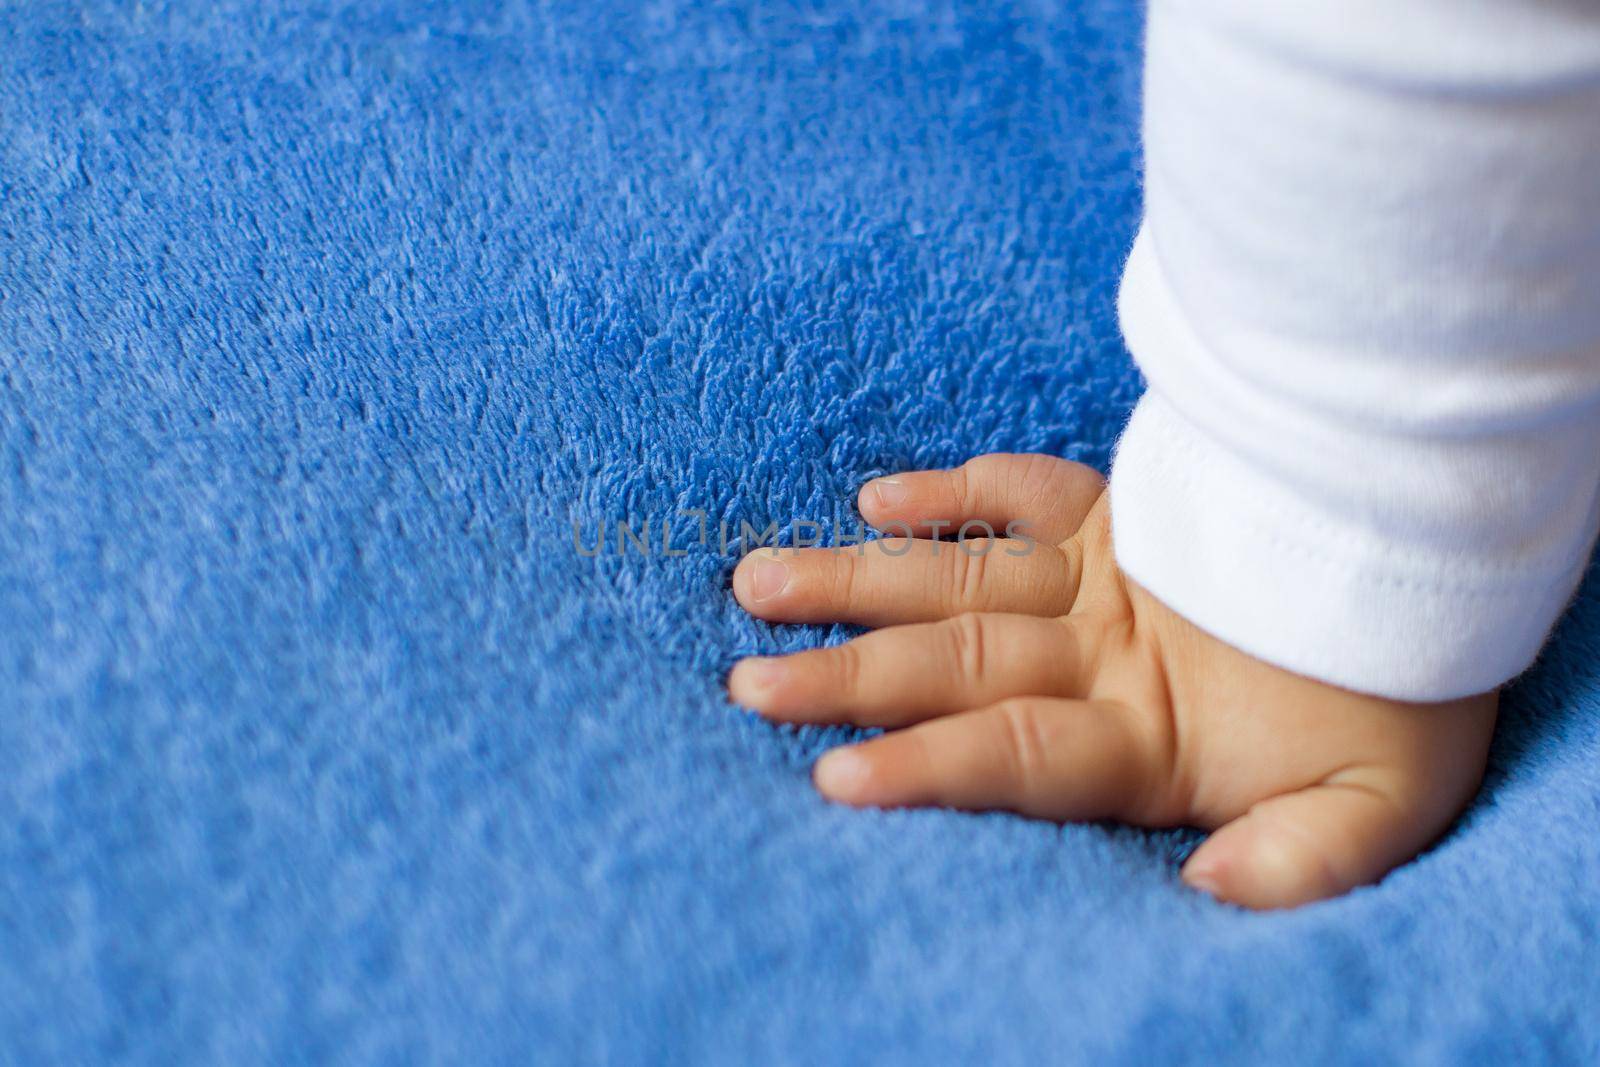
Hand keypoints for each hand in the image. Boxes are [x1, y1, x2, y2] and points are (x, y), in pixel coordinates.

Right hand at [728, 454, 1495, 908]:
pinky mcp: (1113, 514)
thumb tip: (1206, 892)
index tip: (833, 777)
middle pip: (954, 663)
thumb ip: (1298, 859)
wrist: (1424, 559)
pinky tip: (877, 498)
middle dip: (846, 677)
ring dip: (855, 583)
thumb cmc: (1392, 696)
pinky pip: (1022, 491)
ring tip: (756, 583)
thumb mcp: (1380, 809)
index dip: (927, 766)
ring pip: (958, 577)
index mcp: (1150, 729)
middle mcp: (1102, 646)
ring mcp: (1100, 571)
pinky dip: (951, 492)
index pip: (1017, 751)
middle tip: (745, 685)